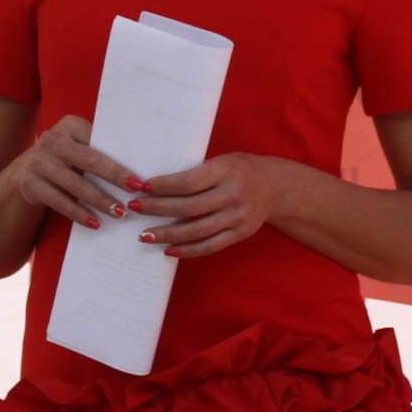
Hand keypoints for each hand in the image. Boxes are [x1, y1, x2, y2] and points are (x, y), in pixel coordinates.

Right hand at [7, 115, 140, 229]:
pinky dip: (79, 214)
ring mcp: (38, 161)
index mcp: (69, 125)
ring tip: (119, 212)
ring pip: (76, 184)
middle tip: (135, 192)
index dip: (120, 161)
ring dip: (100, 200)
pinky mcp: (29, 183)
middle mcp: (52, 139)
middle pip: (90, 161)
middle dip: (115, 178)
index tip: (139, 179)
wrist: (20, 176)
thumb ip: (97, 151)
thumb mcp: (75, 149)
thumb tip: (137, 169)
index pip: (99, 142)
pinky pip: (60, 201)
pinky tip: (94, 223)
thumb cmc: (61, 162)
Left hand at [133, 153, 304, 258]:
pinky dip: (188, 250)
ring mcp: (239, 217)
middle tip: (133, 209)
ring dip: (167, 234)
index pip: (188, 182)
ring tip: (144, 235)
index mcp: (227, 170)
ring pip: (197, 230)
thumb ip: (198, 173)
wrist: (278, 186)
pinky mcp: (241, 234)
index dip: (162, 186)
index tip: (141, 187)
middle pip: (188, 207)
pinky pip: (210, 246)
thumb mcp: (222, 161)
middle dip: (157, 209)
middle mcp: (234, 195)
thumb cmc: (242, 169)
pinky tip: (168, 250)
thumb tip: (156, 186)